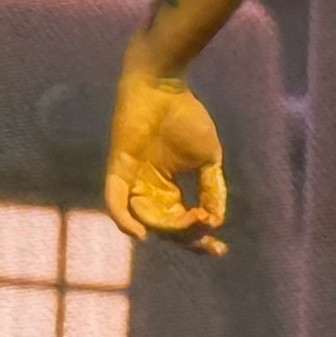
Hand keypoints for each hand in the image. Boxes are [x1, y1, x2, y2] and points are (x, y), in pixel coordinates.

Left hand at [105, 68, 228, 255]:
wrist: (164, 88)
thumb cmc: (186, 117)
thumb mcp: (208, 159)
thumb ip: (211, 190)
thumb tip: (216, 220)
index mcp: (168, 189)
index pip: (181, 224)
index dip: (199, 239)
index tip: (220, 249)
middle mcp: (148, 190)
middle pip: (165, 228)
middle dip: (188, 237)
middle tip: (207, 233)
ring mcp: (132, 181)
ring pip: (145, 220)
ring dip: (170, 227)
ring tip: (194, 220)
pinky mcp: (119, 169)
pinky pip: (115, 202)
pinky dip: (124, 220)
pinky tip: (141, 234)